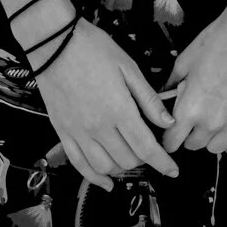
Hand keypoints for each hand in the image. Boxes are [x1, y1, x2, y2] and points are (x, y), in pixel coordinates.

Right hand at [34, 20, 179, 188]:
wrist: (53, 44)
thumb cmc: (93, 49)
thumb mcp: (128, 67)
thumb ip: (148, 99)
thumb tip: (167, 122)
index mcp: (119, 110)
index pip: (146, 147)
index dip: (163, 163)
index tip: (173, 170)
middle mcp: (98, 128)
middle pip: (128, 159)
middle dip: (145, 159)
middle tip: (150, 149)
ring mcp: (78, 133)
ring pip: (105, 167)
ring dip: (122, 168)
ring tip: (131, 158)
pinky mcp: (63, 133)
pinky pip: (79, 164)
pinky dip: (94, 177)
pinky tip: (106, 182)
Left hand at [161, 7, 226, 155]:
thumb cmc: (217, 41)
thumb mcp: (184, 61)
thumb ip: (172, 83)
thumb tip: (165, 94)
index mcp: (189, 108)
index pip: (171, 142)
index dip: (168, 138)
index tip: (171, 133)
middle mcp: (211, 120)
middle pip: (193, 146)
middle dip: (188, 136)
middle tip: (192, 120)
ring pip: (216, 148)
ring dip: (210, 139)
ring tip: (211, 123)